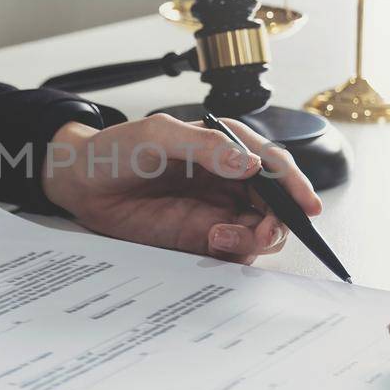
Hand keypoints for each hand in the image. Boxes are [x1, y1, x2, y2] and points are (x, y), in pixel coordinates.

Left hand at [40, 114, 321, 263]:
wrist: (83, 182)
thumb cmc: (118, 149)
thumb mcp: (159, 136)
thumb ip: (205, 146)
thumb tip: (249, 162)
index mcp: (227, 146)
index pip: (274, 165)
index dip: (295, 186)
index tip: (305, 206)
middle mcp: (230, 178)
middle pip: (276, 204)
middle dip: (277, 221)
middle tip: (258, 231)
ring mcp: (218, 208)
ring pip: (260, 231)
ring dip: (253, 238)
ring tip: (221, 237)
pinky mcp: (201, 236)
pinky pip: (234, 251)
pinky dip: (234, 253)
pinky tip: (213, 243)